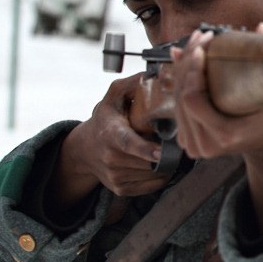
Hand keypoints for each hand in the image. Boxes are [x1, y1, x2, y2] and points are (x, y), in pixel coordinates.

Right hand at [55, 74, 171, 201]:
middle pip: (148, 161)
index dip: (146, 150)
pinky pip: (151, 186)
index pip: (128, 144)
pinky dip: (160, 176)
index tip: (161, 153)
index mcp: (110, 133)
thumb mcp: (114, 96)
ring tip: (167, 151)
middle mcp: (110, 157)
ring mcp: (114, 176)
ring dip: (165, 164)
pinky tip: (159, 163)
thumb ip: (133, 84)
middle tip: (178, 142)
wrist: (84, 149)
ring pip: (152, 174)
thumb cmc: (107, 118)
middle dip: (166, 153)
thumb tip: (159, 72)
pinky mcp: (120, 189)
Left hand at [170, 25, 262, 233]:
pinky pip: (177, 106)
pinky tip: (188, 61)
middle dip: (188, 62)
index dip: (192, 71)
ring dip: (182, 69)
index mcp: (225, 135)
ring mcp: (194, 145)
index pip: (192, 99)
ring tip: (195, 44)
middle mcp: (205, 144)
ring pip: (176, 99)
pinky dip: (181, 82)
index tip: (203, 48)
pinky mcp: (187, 140)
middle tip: (200, 38)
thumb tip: (261, 26)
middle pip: (181, 96)